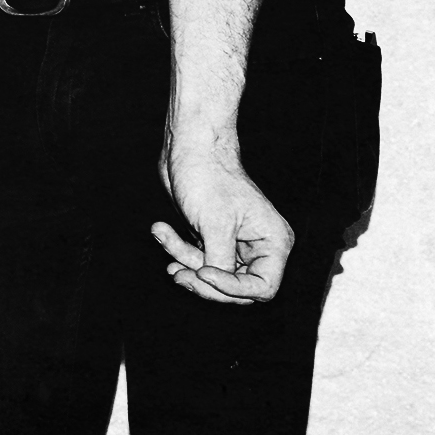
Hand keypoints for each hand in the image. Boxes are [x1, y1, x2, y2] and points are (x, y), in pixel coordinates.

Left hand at [154, 138, 294, 303]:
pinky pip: (196, 257)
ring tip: (161, 234)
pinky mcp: (211, 237)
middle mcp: (258, 246)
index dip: (232, 289)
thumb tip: (215, 285)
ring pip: (210, 273)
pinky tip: (160, 230)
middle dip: (202, 280)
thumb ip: (220, 261)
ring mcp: (234, 243)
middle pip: (235, 288)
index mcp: (273, 242)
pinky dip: (177, 248)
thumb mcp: (215, 225)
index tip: (203, 274)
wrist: (188, 146)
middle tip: (177, 273)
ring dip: (183, 259)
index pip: (262, 288)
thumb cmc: (207, 176)